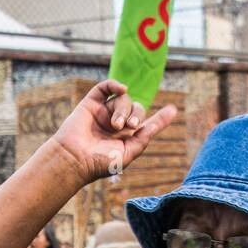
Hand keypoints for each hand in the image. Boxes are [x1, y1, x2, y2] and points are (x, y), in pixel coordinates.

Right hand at [47, 79, 177, 185]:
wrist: (75, 159)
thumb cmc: (99, 162)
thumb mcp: (127, 154)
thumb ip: (142, 139)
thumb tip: (155, 124)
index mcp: (126, 138)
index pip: (147, 125)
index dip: (160, 119)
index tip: (172, 110)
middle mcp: (117, 124)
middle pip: (136, 109)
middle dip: (137, 115)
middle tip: (130, 126)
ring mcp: (104, 112)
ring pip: (123, 100)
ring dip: (123, 110)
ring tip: (115, 125)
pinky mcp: (92, 103)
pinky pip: (105, 88)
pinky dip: (114, 85)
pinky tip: (122, 88)